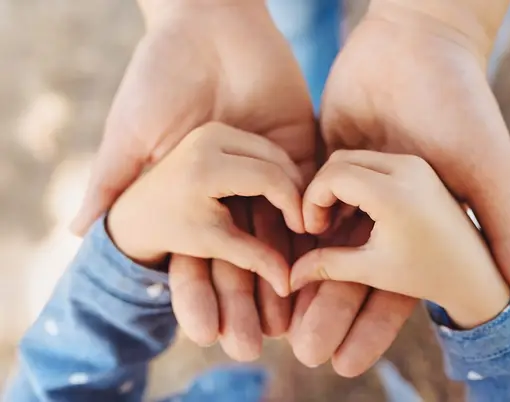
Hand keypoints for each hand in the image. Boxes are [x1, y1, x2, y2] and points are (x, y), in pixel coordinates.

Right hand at [70, 0, 314, 359]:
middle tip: (260, 339)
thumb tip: (74, 232)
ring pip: (284, 227)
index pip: (204, 249)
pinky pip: (313, 188)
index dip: (205, 290)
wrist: (205, 22)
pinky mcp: (300, 143)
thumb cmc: (157, 74)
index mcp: (197, 186)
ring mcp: (270, 165)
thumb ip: (111, 180)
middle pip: (248, 246)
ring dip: (292, 271)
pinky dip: (319, 222)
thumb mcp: (132, 133)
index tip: (208, 332)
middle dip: (253, 293)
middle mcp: (235, 183)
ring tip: (295, 317)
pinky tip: (327, 263)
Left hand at [108, 123, 304, 296]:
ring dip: (288, 178)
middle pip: (276, 158)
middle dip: (296, 190)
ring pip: (272, 150)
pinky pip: (260, 147)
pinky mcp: (217, 130)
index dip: (293, 203)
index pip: (270, 177)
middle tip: (303, 220)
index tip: (302, 228)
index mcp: (205, 168)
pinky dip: (275, 169)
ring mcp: (213, 130)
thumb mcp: (214, 244)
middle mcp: (209, 139)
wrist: (137, 210)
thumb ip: (255, 258)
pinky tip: (278, 196)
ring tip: (293, 210)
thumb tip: (289, 284)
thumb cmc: (174, 230)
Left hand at [289, 0, 509, 375]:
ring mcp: (356, 181)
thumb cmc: (466, 110)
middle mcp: (389, 208)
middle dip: (331, 312)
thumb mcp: (491, 176)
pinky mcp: (325, 152)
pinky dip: (285, 231)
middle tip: (306, 350)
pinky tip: (263, 266)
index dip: (373, 326)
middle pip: (354, 271)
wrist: (422, 43)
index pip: (397, 287)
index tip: (349, 362)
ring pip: (324, 242)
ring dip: (303, 280)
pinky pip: (302, 199)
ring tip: (280, 323)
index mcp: (425, 221)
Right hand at [291, 151, 509, 327]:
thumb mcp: (372, 270)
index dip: (312, 201)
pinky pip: (376, 160)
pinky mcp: (420, 166)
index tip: (313, 230)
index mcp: (394, 193)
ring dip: (341, 184)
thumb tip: (287, 275)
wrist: (474, 271)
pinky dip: (359, 180)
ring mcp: (416, 164)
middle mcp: (407, 168)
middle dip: (322, 190)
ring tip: (340, 221)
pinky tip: (359, 212)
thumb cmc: (424, 275)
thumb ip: (326, 265)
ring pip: (358, 158)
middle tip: (322, 225)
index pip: (331, 175)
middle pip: (341, 161)